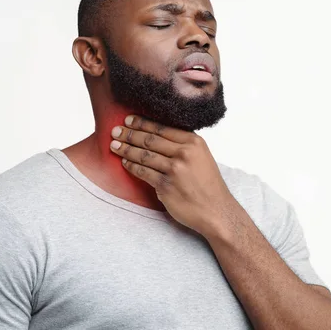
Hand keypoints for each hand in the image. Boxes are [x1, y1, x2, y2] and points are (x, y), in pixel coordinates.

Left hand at [109, 115, 238, 238]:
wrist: (216, 210)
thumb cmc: (207, 184)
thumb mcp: (202, 156)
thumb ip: (183, 145)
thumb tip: (157, 134)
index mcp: (194, 142)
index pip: (162, 128)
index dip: (142, 123)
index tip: (128, 120)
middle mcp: (185, 153)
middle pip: (150, 139)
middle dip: (130, 134)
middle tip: (115, 131)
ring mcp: (175, 170)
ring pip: (144, 155)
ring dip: (126, 149)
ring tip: (114, 145)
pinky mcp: (166, 186)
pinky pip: (143, 172)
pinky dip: (131, 166)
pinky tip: (124, 162)